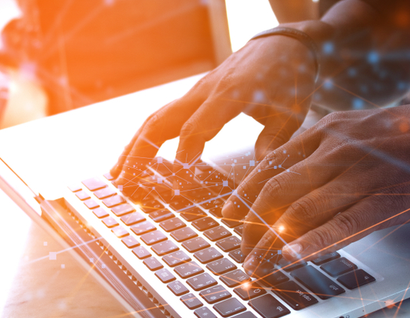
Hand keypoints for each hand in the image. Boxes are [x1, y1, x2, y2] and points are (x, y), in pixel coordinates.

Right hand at [110, 34, 316, 186]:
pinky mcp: (192, 97)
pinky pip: (161, 117)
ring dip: (133, 146)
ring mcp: (195, 93)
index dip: (189, 143)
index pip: (202, 121)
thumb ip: (275, 144)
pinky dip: (143, 138)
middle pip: (164, 120)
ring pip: (155, 119)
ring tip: (116, 175)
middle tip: (125, 181)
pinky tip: (132, 158)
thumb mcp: (293, 114)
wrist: (282, 44)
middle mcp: (206, 91)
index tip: (180, 168)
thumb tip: (261, 174)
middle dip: (141, 150)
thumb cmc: (290, 80)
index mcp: (234, 93)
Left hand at [222, 102, 409, 271]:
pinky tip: (291, 259)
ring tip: (255, 268)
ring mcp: (361, 172)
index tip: (226, 216)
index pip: (269, 165)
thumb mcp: (357, 130)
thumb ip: (322, 152)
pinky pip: (342, 224)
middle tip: (241, 253)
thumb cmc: (409, 138)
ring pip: (299, 212)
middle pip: (275, 192)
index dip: (242, 194)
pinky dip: (312, 244)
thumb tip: (285, 179)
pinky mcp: (387, 198)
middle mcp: (336, 149)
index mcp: (326, 131)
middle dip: (250, 228)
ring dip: (269, 245)